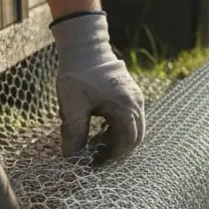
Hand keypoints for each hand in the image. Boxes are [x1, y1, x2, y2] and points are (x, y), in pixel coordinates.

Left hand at [51, 12, 145, 159]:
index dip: (113, 156)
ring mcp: (135, 96)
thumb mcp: (73, 107)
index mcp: (126, 107)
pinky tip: (98, 127)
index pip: (128, 142)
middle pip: (135, 136)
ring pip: (133, 126)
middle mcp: (136, 103)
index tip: (95, 162)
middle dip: (118, 149)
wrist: (83, 46)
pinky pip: (129, 116)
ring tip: (95, 142)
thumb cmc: (78, 75)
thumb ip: (74, 134)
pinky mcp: (128, 92)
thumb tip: (72, 158)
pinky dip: (117, 127)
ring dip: (117, 138)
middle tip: (97, 156)